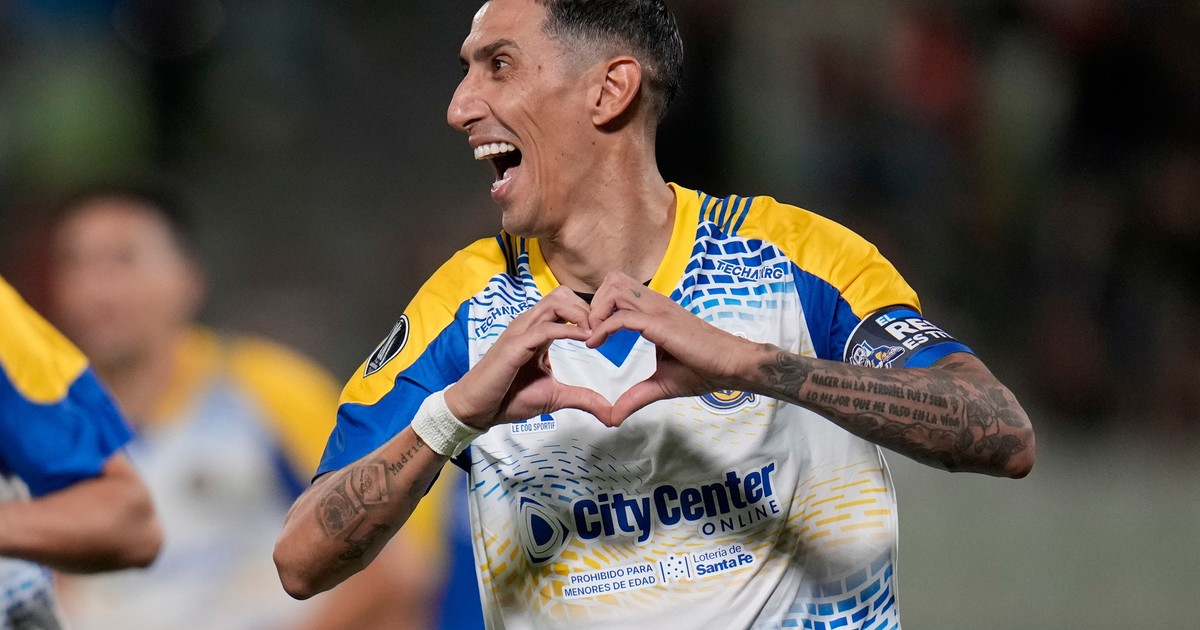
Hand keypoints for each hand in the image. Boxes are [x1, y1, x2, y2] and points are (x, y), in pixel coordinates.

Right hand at [445, 286, 612, 427]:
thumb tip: (609, 414)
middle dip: (589, 308)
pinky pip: (546, 327)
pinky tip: (585, 340)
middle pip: (563, 294)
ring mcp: (520, 332)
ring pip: (556, 302)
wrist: (478, 410)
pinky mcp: (515, 345)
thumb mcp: (555, 397)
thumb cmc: (509, 399)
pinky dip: (569, 330)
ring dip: (581, 314)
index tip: (607, 333)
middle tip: (603, 331)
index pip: (566, 304)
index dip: (589, 313)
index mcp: (538, 331)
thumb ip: (583, 399)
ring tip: (595, 334)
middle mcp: (529, 325)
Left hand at [586, 271, 759, 424]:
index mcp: (655, 312)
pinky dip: (604, 328)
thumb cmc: (704, 370)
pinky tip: (595, 345)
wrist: (733, 366)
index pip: (619, 291)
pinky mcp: (661, 323)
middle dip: (594, 304)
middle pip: (613, 281)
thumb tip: (613, 417)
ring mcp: (659, 311)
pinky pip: (623, 317)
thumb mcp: (661, 385)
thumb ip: (635, 397)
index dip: (599, 308)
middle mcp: (655, 305)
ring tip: (592, 337)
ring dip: (597, 312)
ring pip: (615, 290)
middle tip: (589, 332)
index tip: (590, 335)